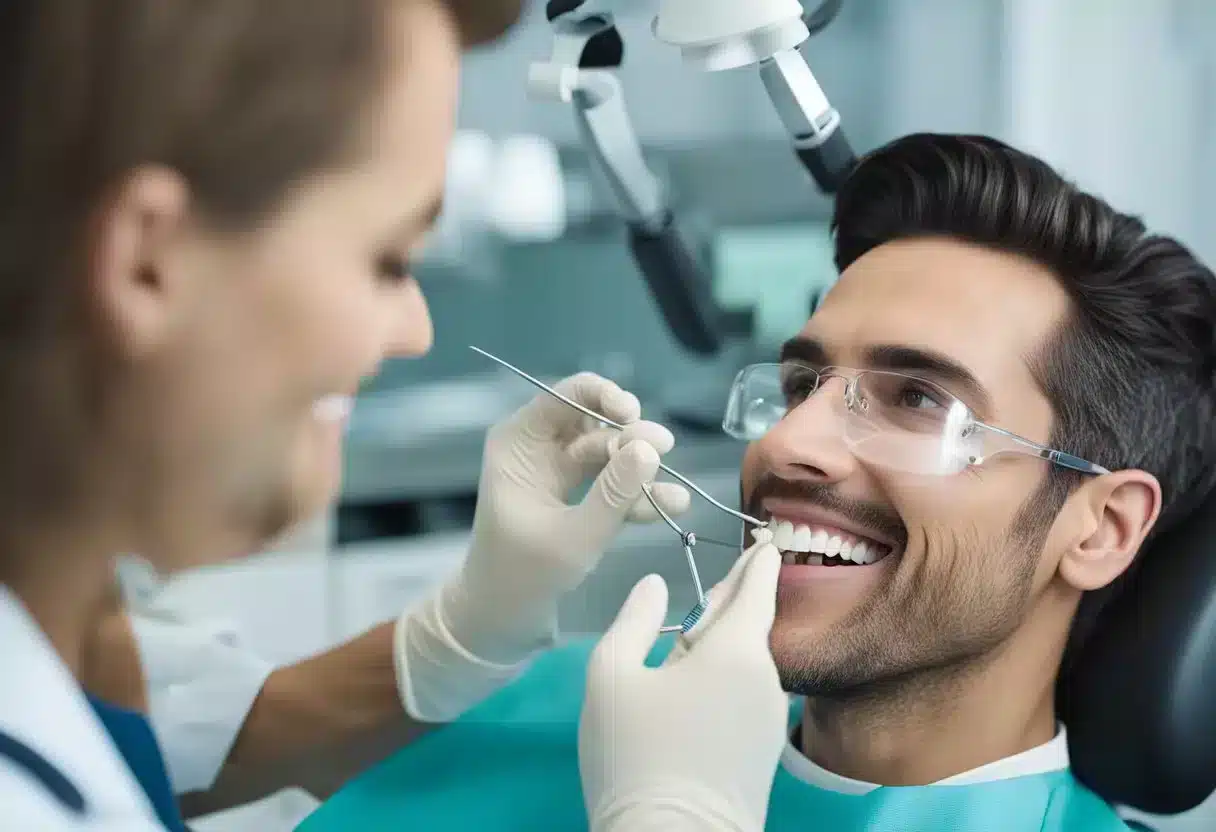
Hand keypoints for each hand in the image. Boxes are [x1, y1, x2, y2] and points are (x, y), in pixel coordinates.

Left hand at [393, 372, 688, 721]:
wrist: (503, 619)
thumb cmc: (523, 576)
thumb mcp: (573, 538)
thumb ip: (613, 494)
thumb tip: (648, 449)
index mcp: (519, 441)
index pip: (565, 396)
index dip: (604, 396)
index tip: (633, 416)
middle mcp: (540, 446)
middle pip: (596, 422)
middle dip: (631, 438)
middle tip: (663, 452)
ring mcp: (562, 470)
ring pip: (612, 453)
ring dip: (643, 470)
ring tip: (674, 493)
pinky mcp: (581, 495)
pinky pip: (615, 482)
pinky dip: (639, 494)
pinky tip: (672, 505)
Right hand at [579, 539, 786, 831]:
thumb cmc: (636, 755)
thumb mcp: (611, 677)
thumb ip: (633, 619)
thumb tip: (655, 585)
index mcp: (736, 650)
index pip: (755, 587)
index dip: (756, 559)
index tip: (765, 537)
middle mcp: (766, 678)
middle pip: (749, 625)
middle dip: (728, 605)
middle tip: (712, 589)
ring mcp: (769, 719)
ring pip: (745, 663)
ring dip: (721, 649)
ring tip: (682, 654)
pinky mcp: (763, 752)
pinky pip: (746, 695)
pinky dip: (725, 681)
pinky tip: (692, 697)